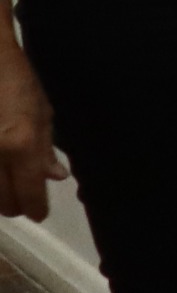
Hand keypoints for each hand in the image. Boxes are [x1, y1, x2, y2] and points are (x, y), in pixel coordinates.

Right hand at [0, 40, 63, 222]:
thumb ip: (45, 149)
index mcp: (21, 144)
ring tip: (8, 189)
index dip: (36, 208)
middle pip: (2, 203)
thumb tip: (55, 176)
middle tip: (23, 201)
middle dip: (15, 206)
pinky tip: (0, 173)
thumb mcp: (41, 111)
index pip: (29, 193)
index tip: (39, 212)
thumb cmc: (16, 80)